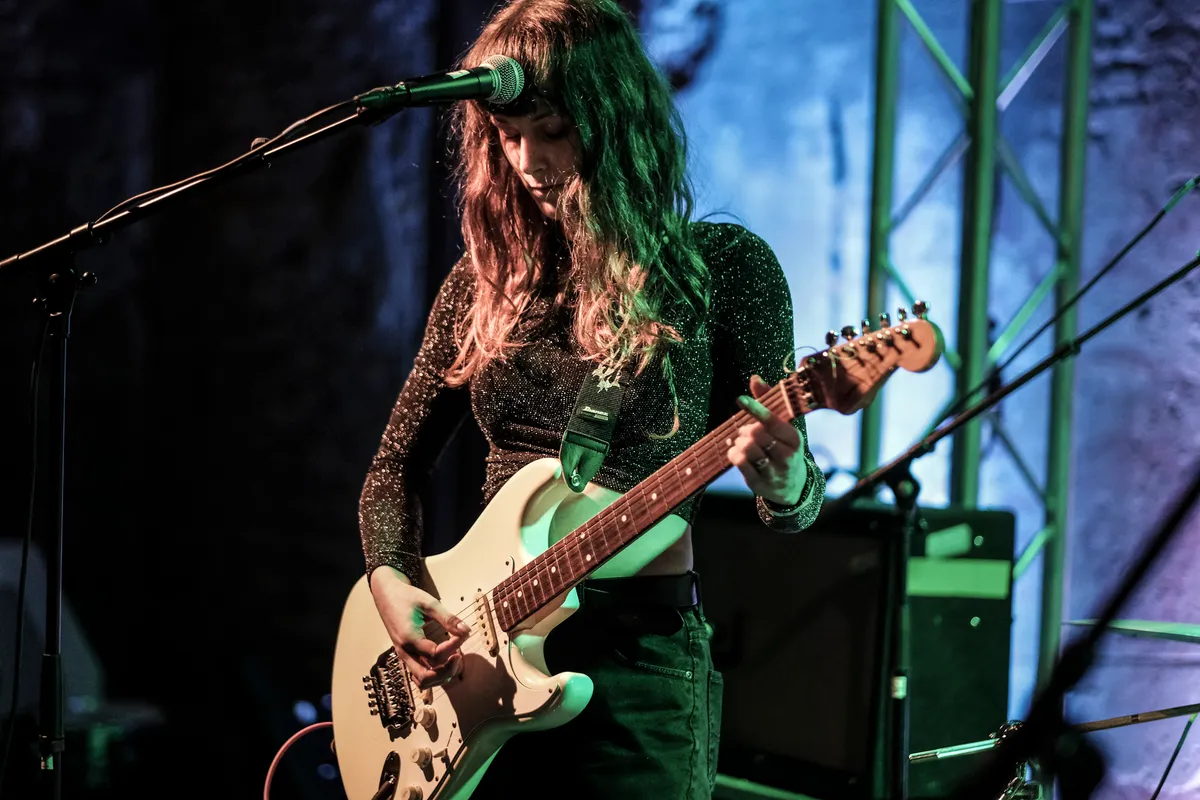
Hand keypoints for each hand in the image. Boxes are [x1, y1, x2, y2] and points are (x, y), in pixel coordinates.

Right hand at [370, 567, 470, 688]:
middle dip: (447, 670)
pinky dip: (432, 675)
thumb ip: (448, 618)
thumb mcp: (429, 603)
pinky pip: (418, 675)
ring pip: (422, 681)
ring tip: (453, 659)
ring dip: (440, 676)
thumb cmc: (406, 597)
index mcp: (409, 638)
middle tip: (459, 655)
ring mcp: (404, 655)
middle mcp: (405, 651)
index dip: (454, 646)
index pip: (436, 654)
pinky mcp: (406, 655)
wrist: (386, 595)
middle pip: (427, 677)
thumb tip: (466, 630)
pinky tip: (444, 662)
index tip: (464, 633)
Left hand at [727, 375, 807, 505]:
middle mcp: (787, 457)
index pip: (773, 421)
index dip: (755, 408)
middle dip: (746, 429)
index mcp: (794, 439)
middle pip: (756, 434)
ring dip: (739, 442)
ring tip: (742, 442)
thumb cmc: (783, 448)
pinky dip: (733, 454)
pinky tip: (736, 452)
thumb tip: (754, 378)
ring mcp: (773, 472)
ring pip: (747, 448)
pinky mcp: (759, 484)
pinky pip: (739, 463)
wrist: (792, 485)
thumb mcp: (782, 428)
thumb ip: (768, 401)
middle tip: (746, 431)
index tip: (741, 399)